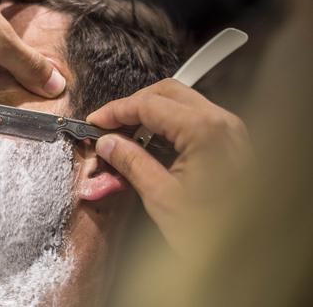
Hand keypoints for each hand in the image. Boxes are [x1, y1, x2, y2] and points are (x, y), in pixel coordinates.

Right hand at [86, 79, 252, 255]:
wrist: (252, 252)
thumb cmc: (213, 230)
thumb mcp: (162, 197)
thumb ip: (132, 162)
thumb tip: (107, 142)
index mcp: (204, 130)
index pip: (149, 104)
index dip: (116, 111)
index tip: (94, 122)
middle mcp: (221, 122)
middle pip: (167, 93)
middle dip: (133, 105)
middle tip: (108, 125)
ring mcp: (230, 130)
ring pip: (182, 102)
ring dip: (151, 113)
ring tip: (126, 137)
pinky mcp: (231, 143)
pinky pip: (194, 120)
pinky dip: (169, 125)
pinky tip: (151, 146)